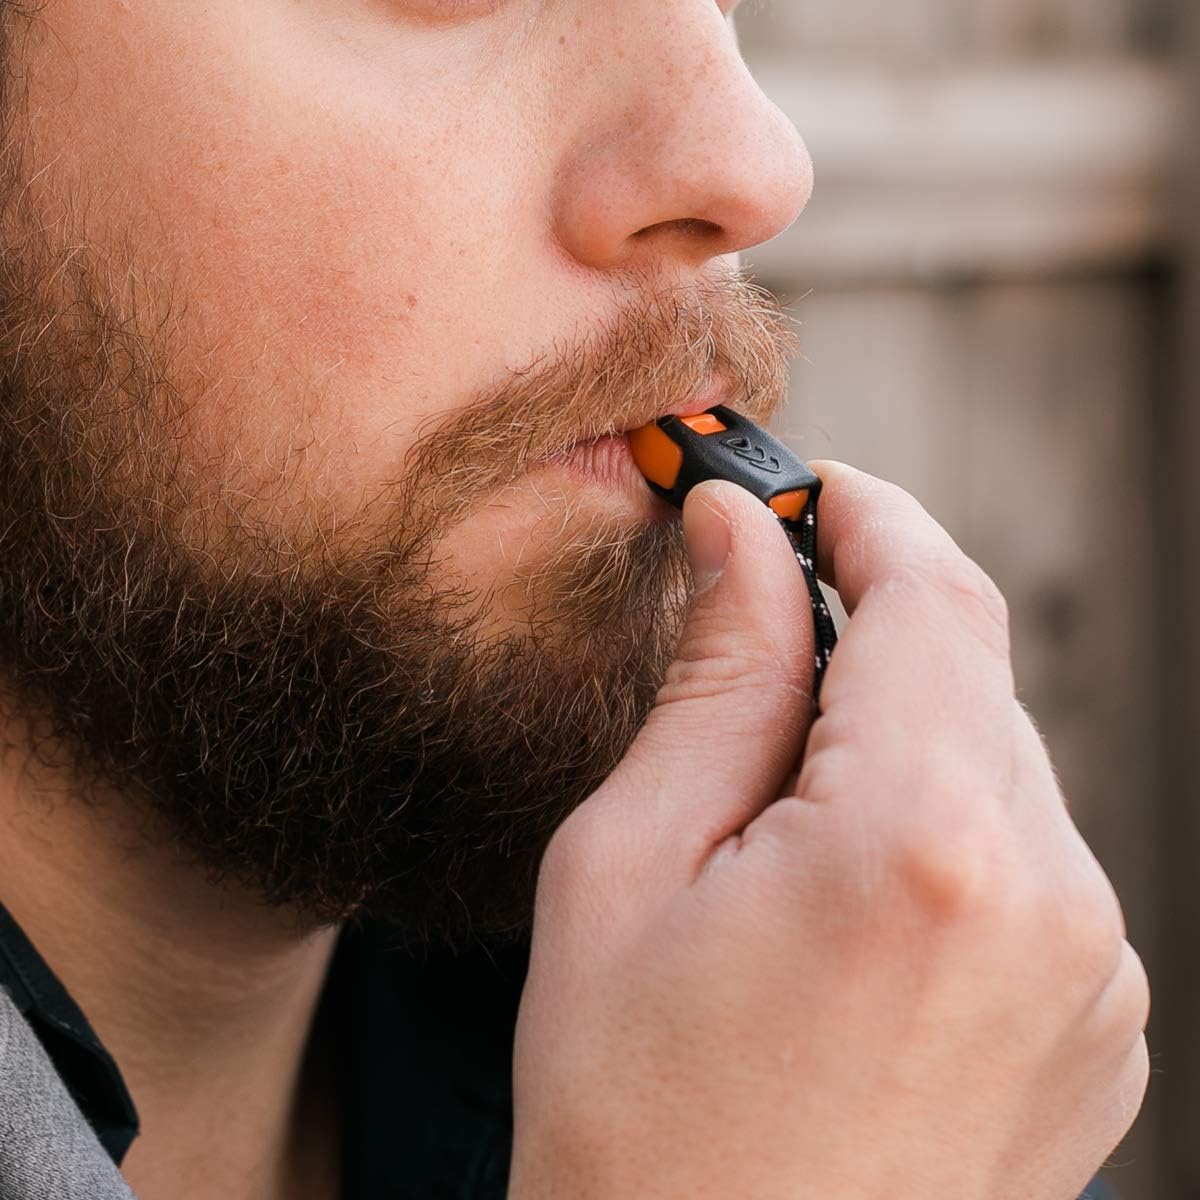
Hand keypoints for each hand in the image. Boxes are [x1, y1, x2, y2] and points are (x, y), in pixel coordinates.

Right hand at [509, 466, 1148, 1199]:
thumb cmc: (634, 1115)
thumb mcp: (627, 867)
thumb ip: (714, 678)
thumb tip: (739, 537)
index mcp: (921, 844)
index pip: (929, 595)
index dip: (866, 516)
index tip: (804, 486)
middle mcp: (1052, 900)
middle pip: (973, 668)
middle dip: (872, 619)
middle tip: (763, 620)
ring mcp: (1096, 974)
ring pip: (1002, 757)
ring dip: (902, 726)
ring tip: (783, 802)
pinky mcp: (1099, 1024)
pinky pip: (1030, 854)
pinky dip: (945, 817)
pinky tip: (849, 886)